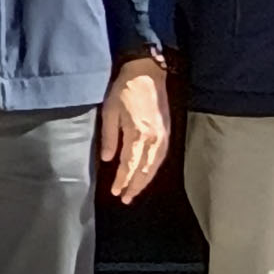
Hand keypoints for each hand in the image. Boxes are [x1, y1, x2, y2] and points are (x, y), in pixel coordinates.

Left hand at [100, 55, 173, 202]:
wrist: (146, 74)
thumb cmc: (123, 90)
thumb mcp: (109, 111)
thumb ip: (109, 137)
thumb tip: (107, 160)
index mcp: (137, 134)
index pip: (129, 165)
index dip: (122, 180)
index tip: (115, 192)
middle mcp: (153, 138)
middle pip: (144, 170)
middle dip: (134, 186)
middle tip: (125, 199)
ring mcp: (162, 136)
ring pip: (154, 166)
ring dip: (145, 181)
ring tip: (134, 192)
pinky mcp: (166, 132)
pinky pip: (161, 157)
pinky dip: (153, 169)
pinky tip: (147, 174)